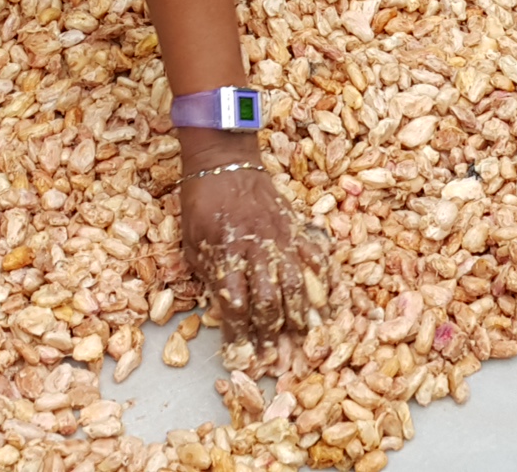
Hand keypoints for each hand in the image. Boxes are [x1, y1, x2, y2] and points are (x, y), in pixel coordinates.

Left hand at [179, 157, 324, 338]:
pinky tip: (324, 297)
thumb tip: (226, 309)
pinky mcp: (295, 226)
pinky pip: (314, 255)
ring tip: (302, 333)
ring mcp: (279, 237)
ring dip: (299, 313)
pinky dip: (322, 278)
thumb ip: (209, 274)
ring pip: (295, 283)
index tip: (241, 353)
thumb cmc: (202, 204)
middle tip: (271, 354)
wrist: (224, 162)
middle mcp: (254, 248)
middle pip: (268, 300)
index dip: (239, 334)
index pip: (234, 304)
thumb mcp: (192, 242)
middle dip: (270, 332)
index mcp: (224, 252)